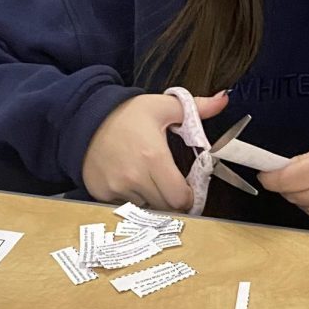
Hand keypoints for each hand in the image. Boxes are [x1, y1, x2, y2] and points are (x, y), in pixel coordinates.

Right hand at [82, 91, 228, 211]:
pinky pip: (124, 207)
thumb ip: (197, 107)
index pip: (180, 198)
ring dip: (150, 199)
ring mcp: (115, 188)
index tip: (186, 188)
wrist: (84, 117)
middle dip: (171, 199)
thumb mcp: (163, 107)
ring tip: (145, 179)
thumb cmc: (126, 114)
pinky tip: (127, 181)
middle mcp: (133, 177)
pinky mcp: (100, 193)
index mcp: (153, 157)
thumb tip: (224, 99)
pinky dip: (130, 200)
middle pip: (165, 208)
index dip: (188, 196)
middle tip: (168, 184)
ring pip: (145, 209)